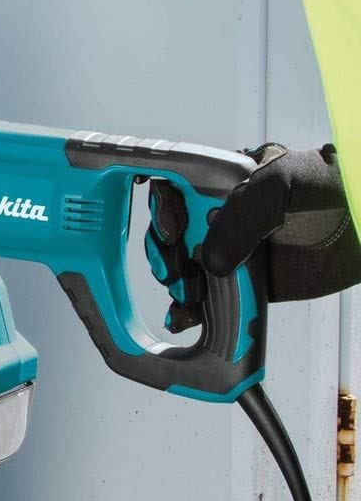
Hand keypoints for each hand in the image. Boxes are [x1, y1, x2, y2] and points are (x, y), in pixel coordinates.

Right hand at [145, 144, 360, 331]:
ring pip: (182, 270)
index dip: (165, 210)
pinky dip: (186, 312)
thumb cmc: (335, 191)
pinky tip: (183, 316)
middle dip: (167, 254)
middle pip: (172, 235)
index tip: (173, 229)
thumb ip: (242, 215)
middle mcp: (222, 219)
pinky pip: (205, 301)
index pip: (177, 192)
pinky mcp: (242, 285)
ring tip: (189, 294)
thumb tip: (209, 262)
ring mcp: (231, 253)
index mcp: (226, 184)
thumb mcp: (284, 184)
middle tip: (179, 269)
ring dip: (176, 285)